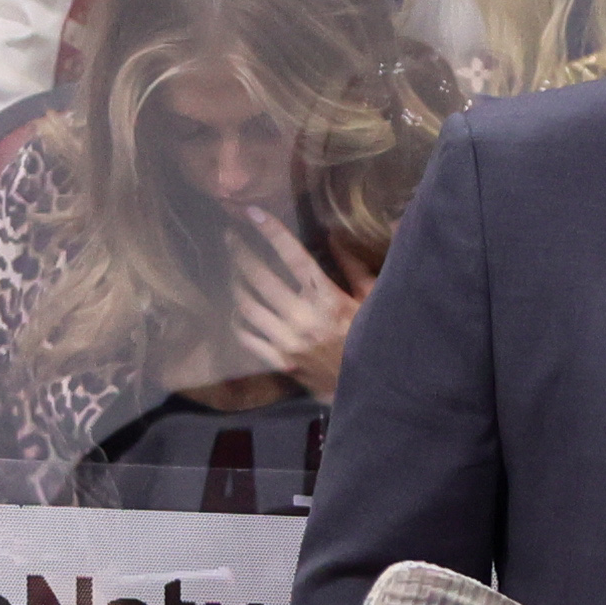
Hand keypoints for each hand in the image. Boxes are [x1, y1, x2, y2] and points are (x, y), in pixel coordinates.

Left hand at [224, 207, 360, 398]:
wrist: (370, 392)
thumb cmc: (374, 341)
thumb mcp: (373, 301)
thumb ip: (353, 266)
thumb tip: (334, 235)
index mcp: (329, 299)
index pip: (294, 256)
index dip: (272, 231)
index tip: (253, 212)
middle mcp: (304, 318)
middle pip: (259, 277)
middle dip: (241, 252)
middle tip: (231, 235)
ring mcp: (288, 342)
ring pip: (247, 305)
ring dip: (235, 282)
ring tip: (231, 267)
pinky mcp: (280, 362)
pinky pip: (247, 337)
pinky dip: (237, 320)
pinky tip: (236, 307)